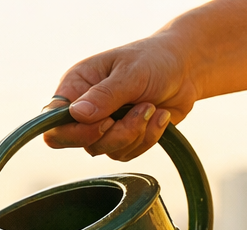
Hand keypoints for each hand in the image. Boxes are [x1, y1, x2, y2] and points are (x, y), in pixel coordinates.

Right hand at [40, 0, 246, 160]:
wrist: (193, 62)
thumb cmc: (161, 58)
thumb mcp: (134, 74)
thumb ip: (104, 96)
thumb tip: (73, 116)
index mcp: (73, 85)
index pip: (52, 124)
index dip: (75, 131)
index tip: (101, 122)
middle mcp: (83, 104)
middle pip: (80, 145)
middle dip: (116, 133)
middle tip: (141, 111)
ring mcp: (103, 121)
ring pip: (106, 153)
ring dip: (138, 136)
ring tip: (156, 109)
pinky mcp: (124, 133)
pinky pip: (128, 154)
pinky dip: (147, 140)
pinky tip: (162, 118)